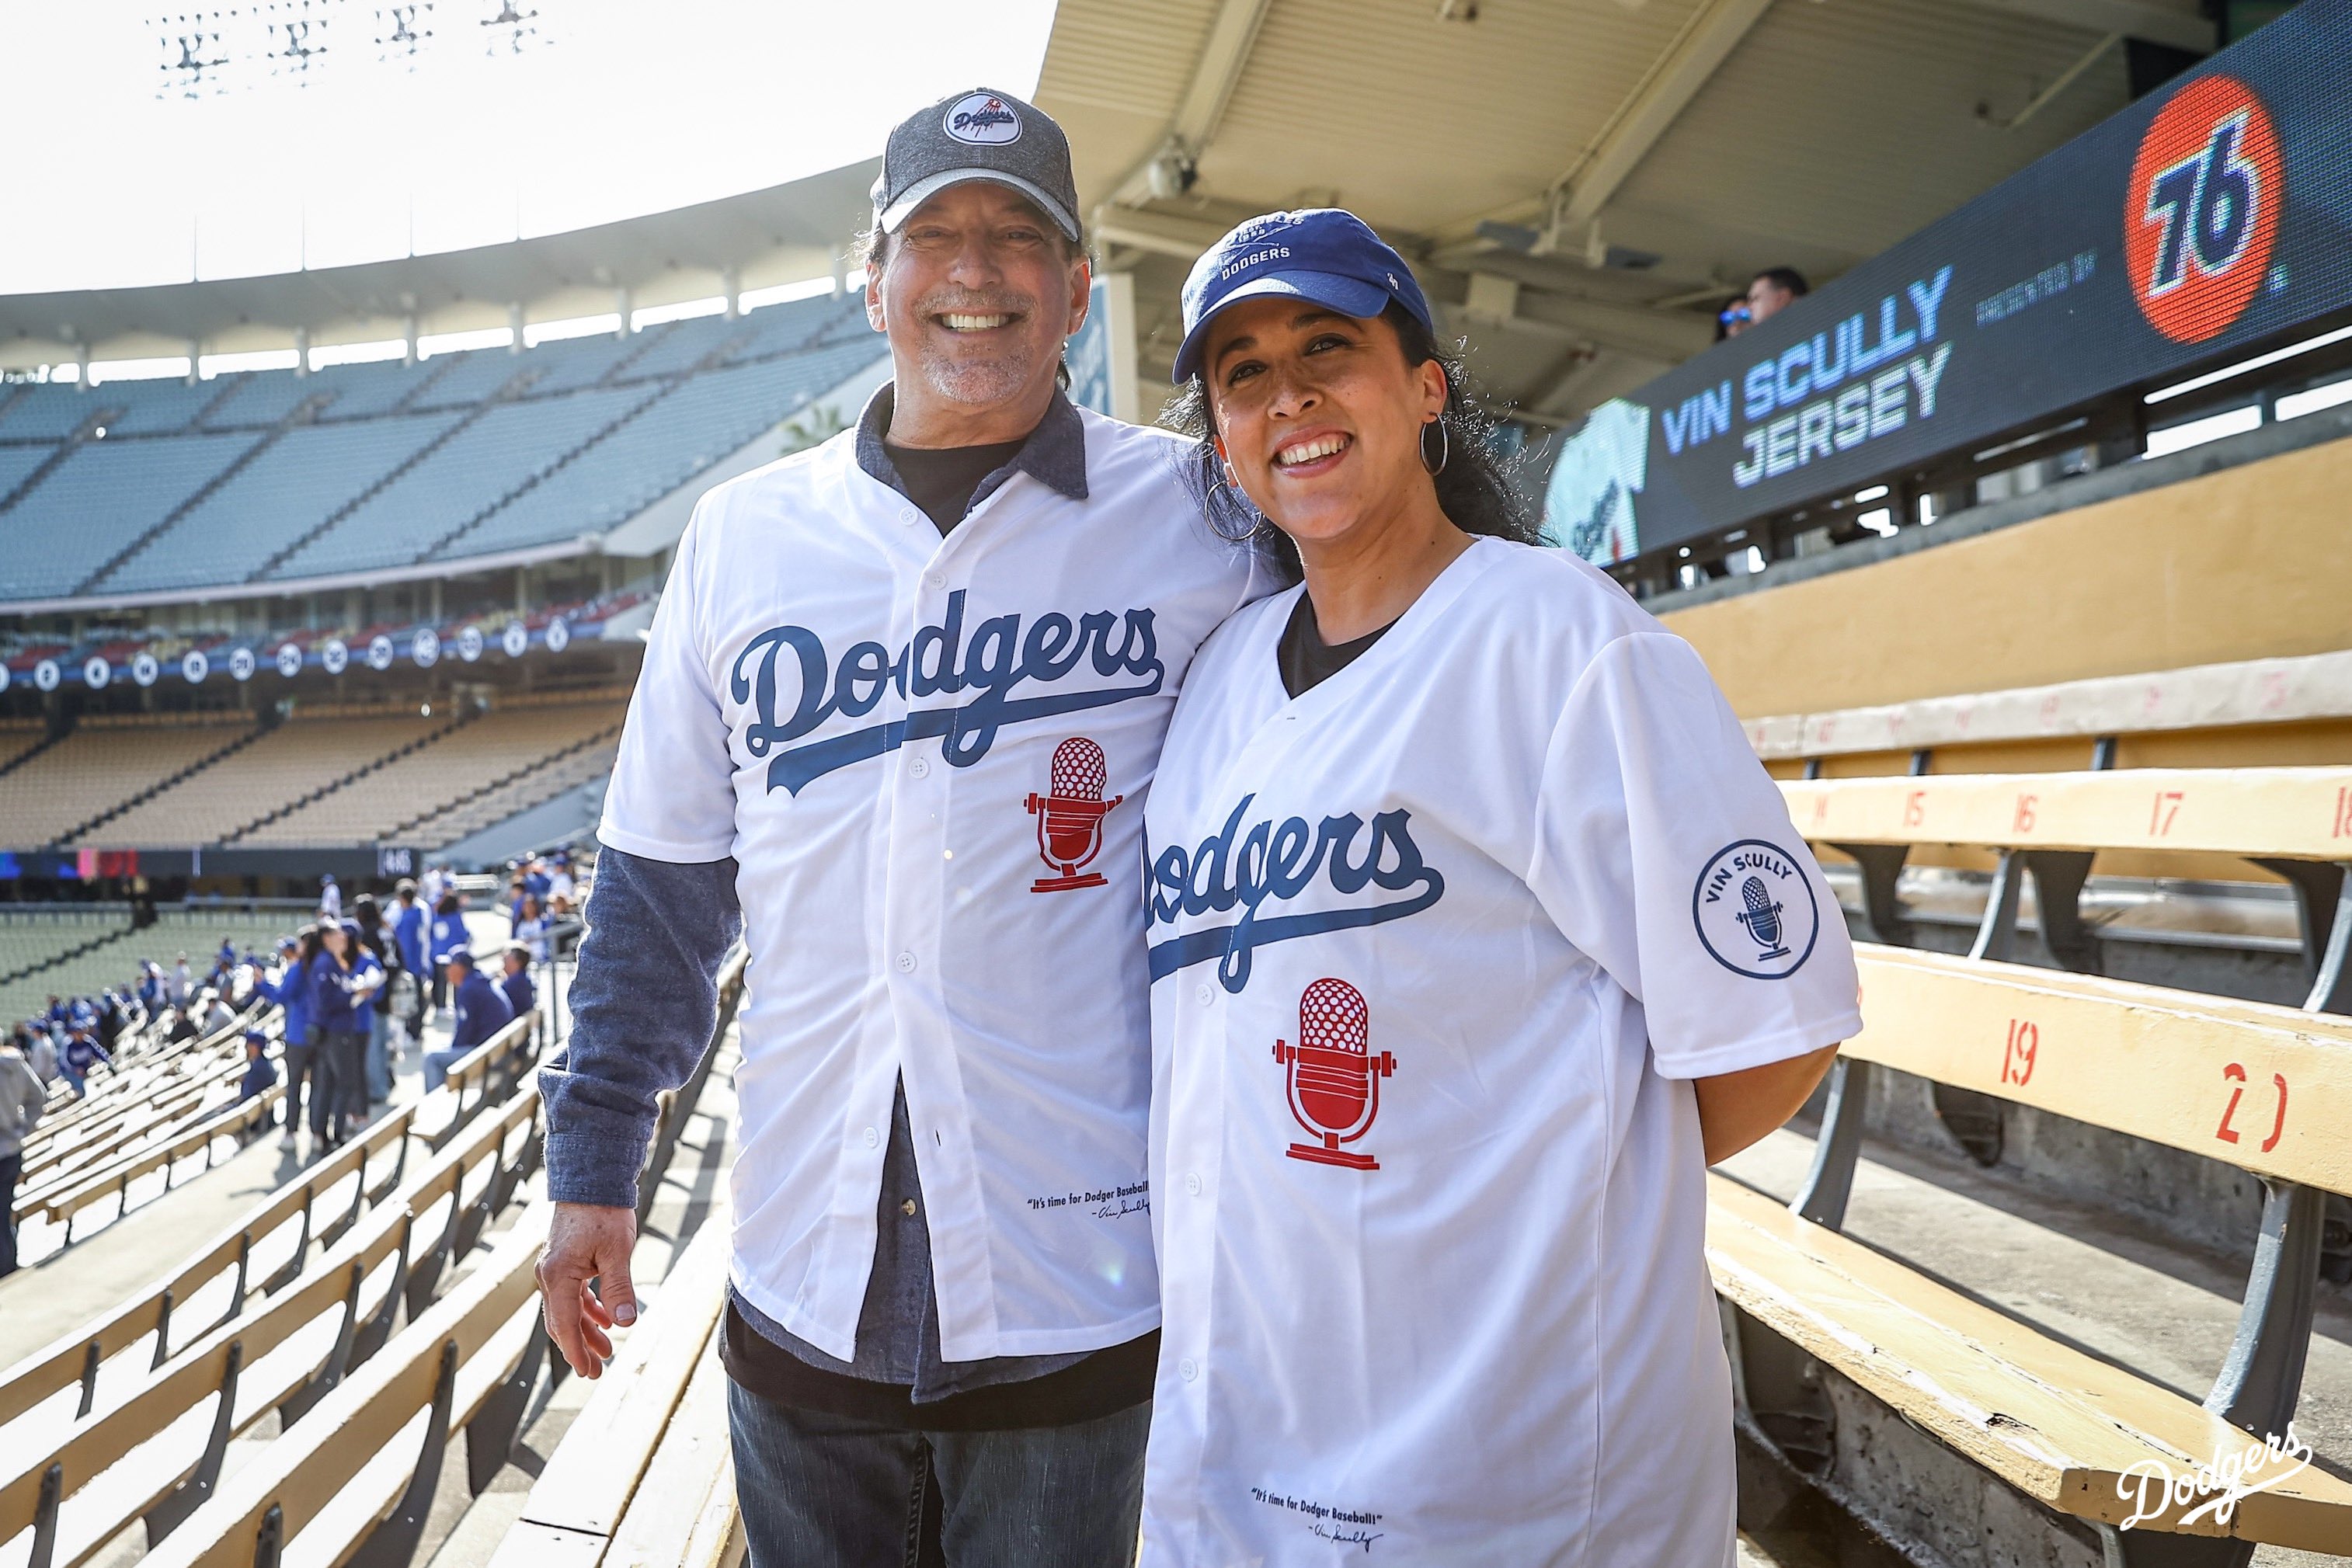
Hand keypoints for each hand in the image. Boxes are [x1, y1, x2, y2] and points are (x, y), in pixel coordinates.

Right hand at [536, 1201, 639, 1377]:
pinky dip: (586, 1310)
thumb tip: (625, 1323)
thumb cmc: (604, 1212)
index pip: (564, 1325)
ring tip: (605, 1350)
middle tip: (595, 1372)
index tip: (586, 1372)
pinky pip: (571, 1295)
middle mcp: (549, 1275)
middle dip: (579, 1348)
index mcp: (558, 1276)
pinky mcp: (563, 1262)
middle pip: (561, 1322)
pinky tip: (603, 1320)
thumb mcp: (618, 1252)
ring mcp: (554, 1269)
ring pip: (567, 1310)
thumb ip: (619, 1288)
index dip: (575, 1351)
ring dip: (584, 1331)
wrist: (591, 1180)